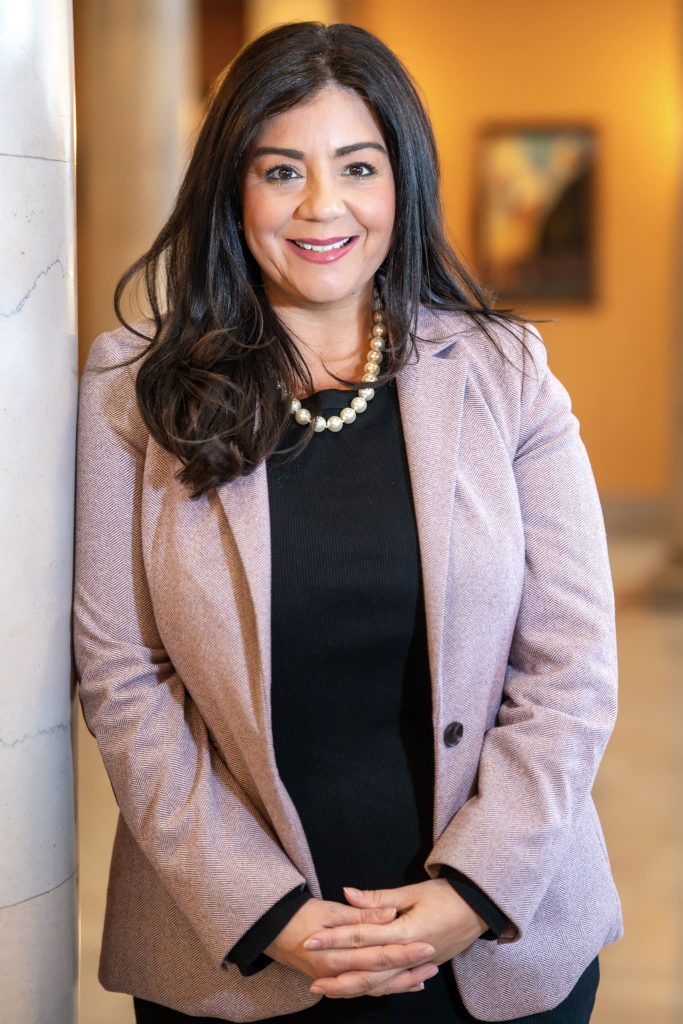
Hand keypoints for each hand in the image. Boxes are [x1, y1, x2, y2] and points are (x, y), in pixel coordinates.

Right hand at [264, 897, 438, 996]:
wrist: (269, 930)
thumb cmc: (298, 915)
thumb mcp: (329, 910)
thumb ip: (360, 915)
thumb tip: (389, 914)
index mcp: (335, 954)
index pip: (377, 954)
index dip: (403, 951)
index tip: (427, 945)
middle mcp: (335, 973)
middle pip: (378, 976)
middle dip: (407, 971)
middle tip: (433, 964)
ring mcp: (333, 980)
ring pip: (372, 987)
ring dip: (399, 983)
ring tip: (424, 976)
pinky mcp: (333, 980)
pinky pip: (363, 988)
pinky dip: (384, 987)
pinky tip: (403, 984)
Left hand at [300, 879, 487, 997]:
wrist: (480, 909)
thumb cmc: (447, 895)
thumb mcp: (412, 891)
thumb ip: (378, 899)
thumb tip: (347, 893)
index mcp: (405, 932)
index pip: (362, 937)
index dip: (335, 939)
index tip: (312, 941)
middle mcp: (409, 954)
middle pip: (368, 972)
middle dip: (338, 977)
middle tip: (313, 981)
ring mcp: (417, 966)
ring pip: (380, 984)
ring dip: (353, 988)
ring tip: (329, 991)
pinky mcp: (423, 968)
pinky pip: (395, 984)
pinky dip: (377, 989)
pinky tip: (361, 992)